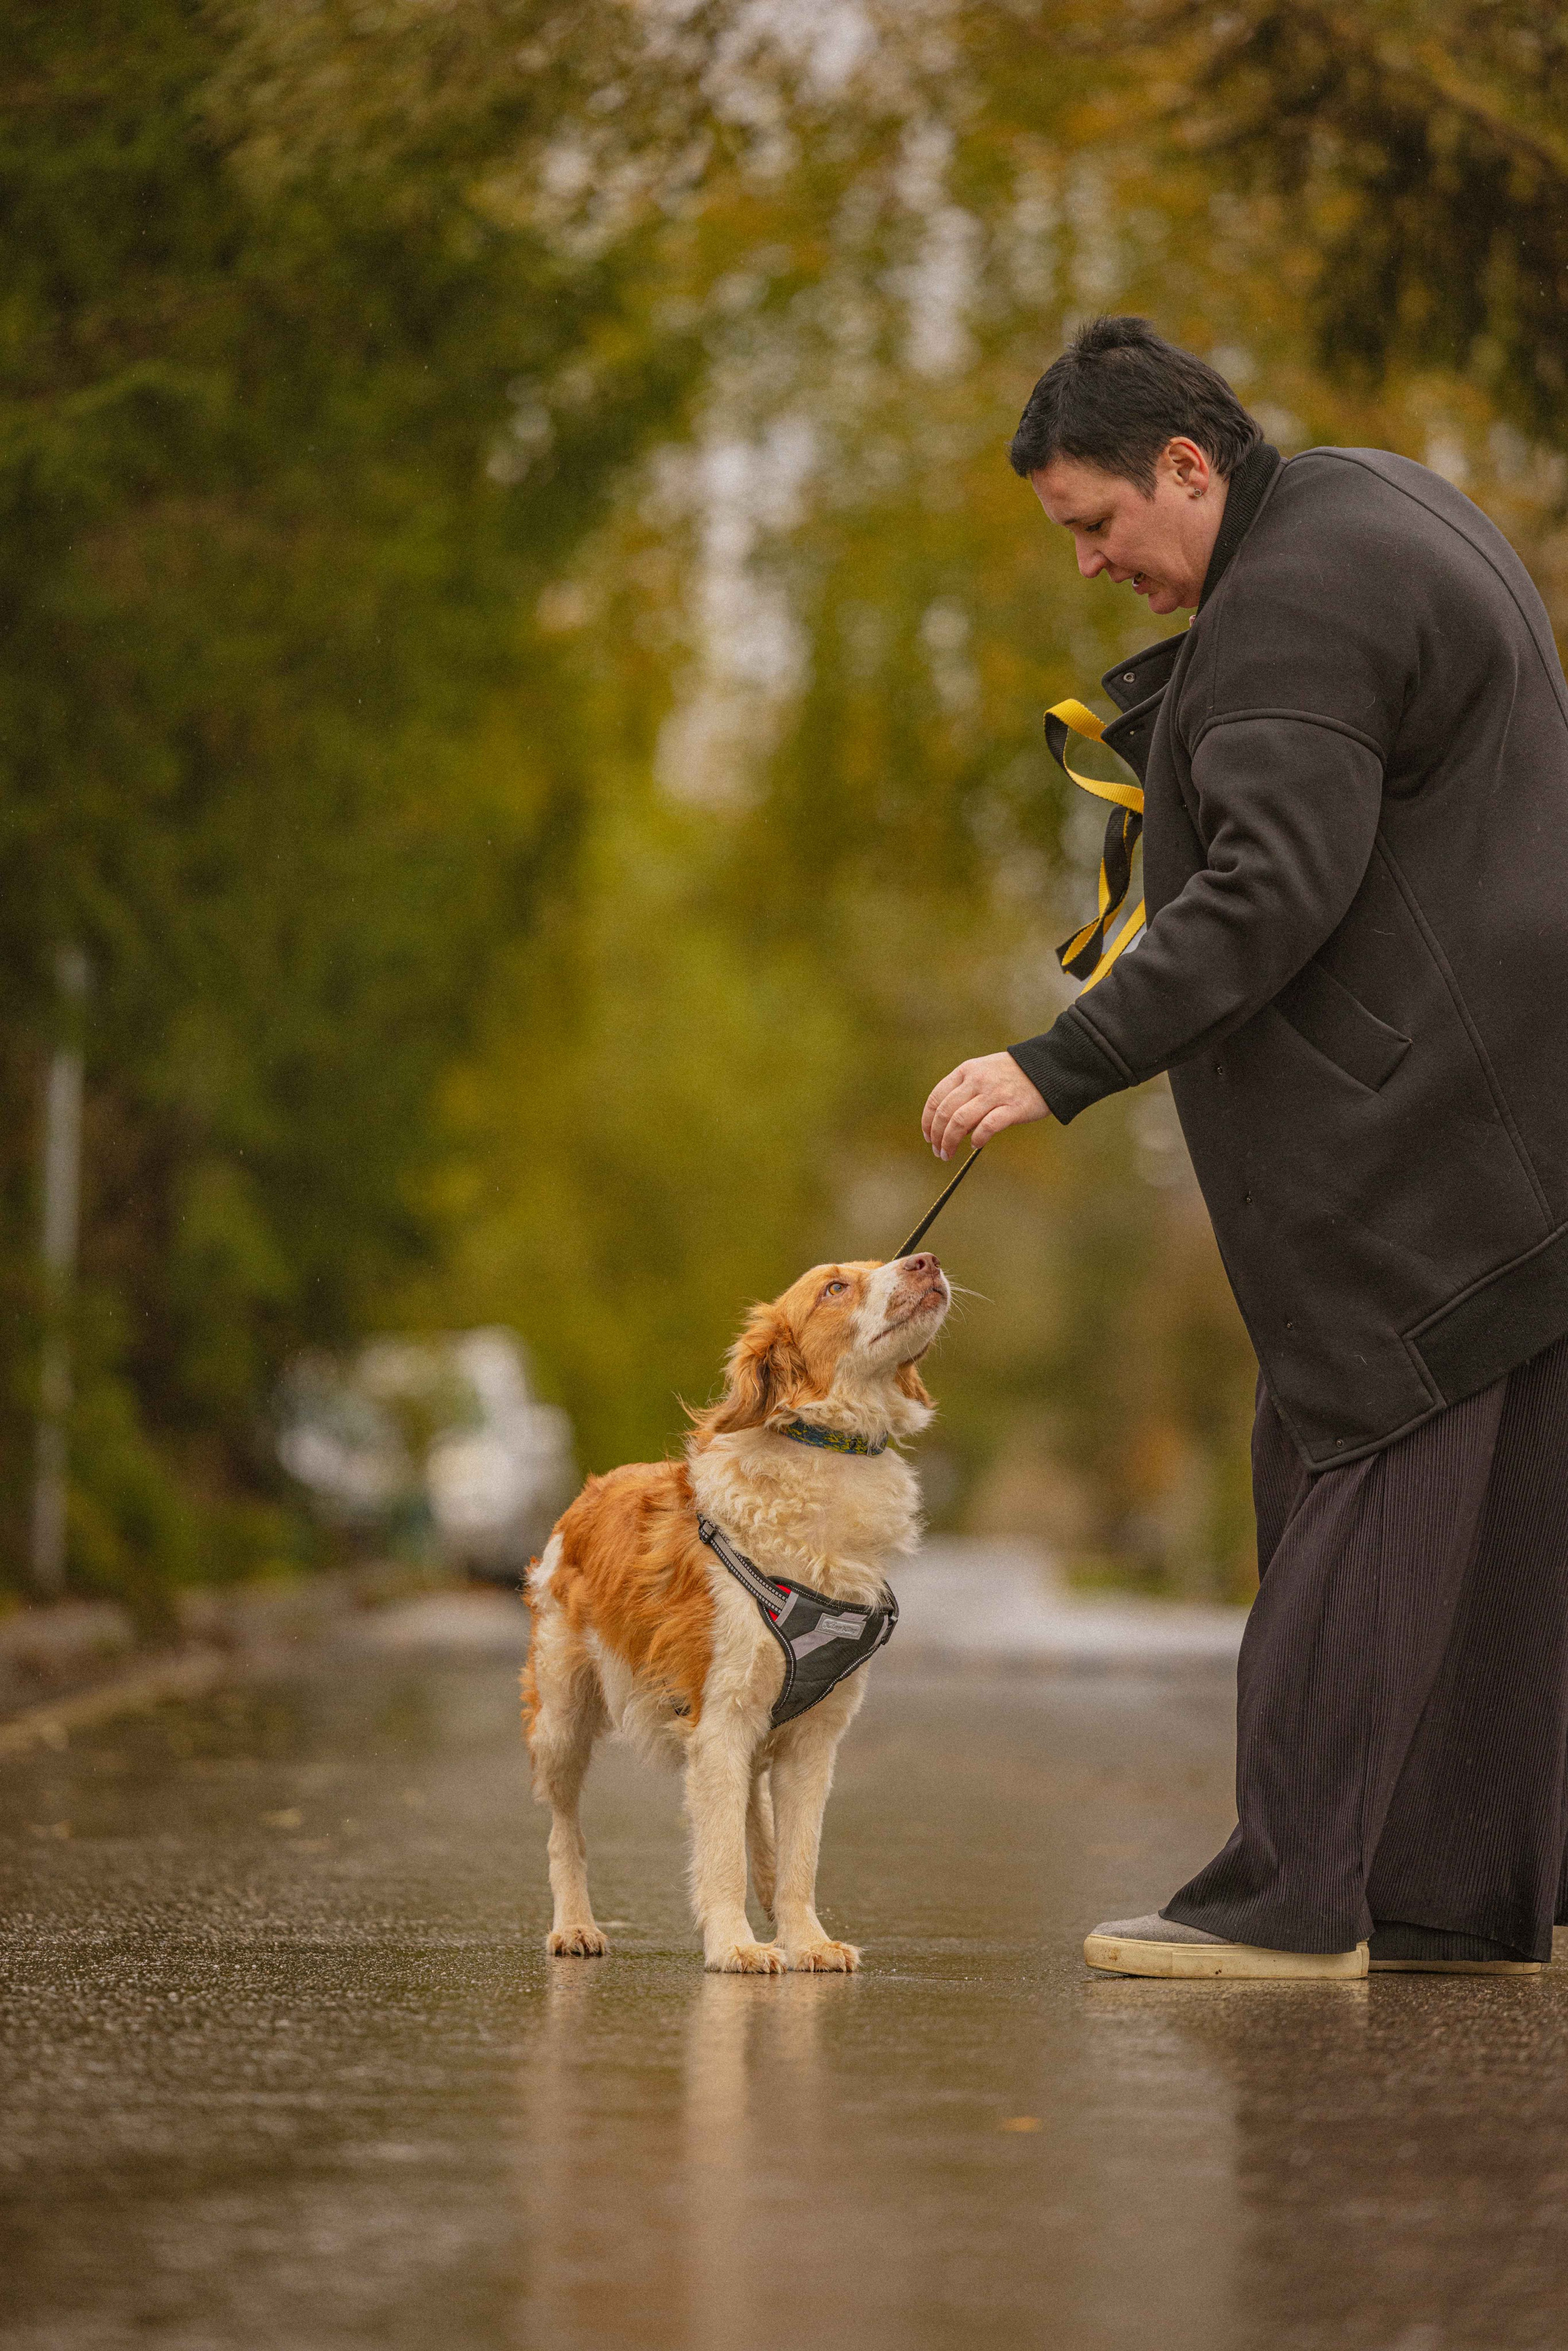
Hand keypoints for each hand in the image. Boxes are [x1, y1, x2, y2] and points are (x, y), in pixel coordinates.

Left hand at [922, 1051, 1050, 1159]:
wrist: (1048, 1067)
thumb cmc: (1012, 1075)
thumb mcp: (983, 1073)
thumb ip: (965, 1094)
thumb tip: (948, 1126)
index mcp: (966, 1071)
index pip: (936, 1098)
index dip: (928, 1121)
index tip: (928, 1136)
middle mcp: (978, 1080)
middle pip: (945, 1112)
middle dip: (936, 1136)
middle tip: (938, 1151)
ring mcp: (995, 1093)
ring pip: (960, 1121)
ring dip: (950, 1141)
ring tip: (949, 1153)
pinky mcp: (1013, 1107)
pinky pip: (987, 1127)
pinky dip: (977, 1138)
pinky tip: (975, 1145)